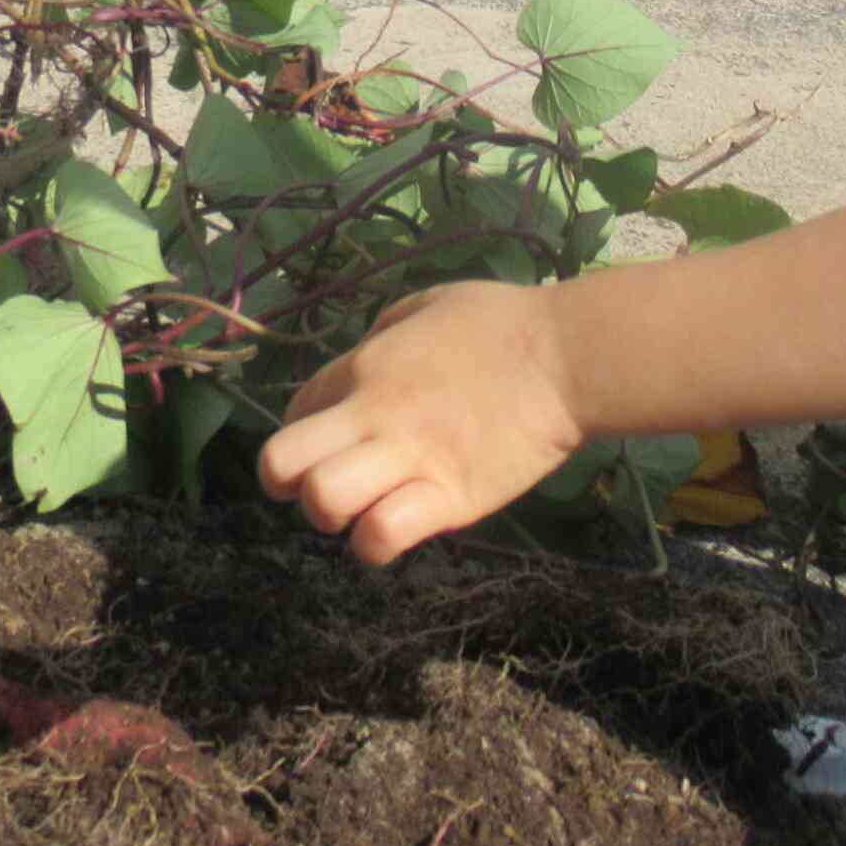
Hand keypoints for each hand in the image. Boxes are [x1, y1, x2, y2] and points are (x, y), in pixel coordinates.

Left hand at [257, 280, 588, 565]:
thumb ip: (385, 333)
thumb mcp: (427, 304)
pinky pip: (382, 535)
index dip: (307, 430)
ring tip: (364, 508)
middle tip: (325, 482)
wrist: (565, 358)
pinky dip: (376, 541)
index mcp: (365, 366)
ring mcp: (408, 460)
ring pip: (322, 503)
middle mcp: (372, 415)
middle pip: (280, 464)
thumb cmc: (503, 322)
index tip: (337, 438)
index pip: (296, 410)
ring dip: (333, 515)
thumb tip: (366, 357)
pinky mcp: (449, 500)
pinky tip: (395, 529)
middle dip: (287, 482)